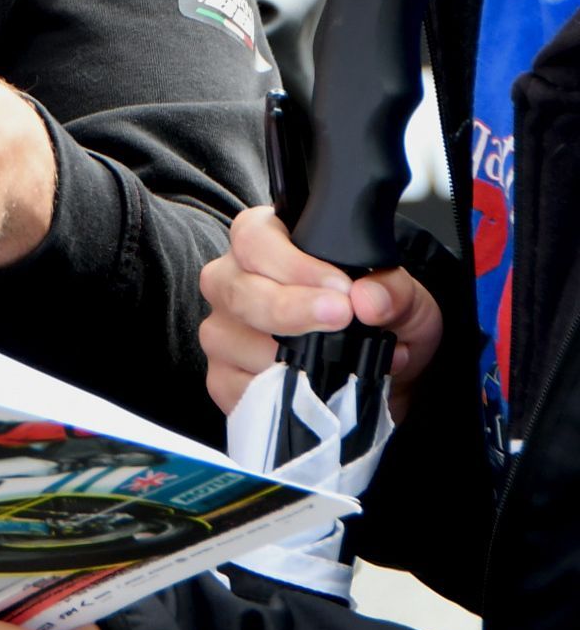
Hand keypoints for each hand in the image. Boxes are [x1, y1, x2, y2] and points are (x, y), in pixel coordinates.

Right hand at [198, 205, 442, 418]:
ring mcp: (224, 331)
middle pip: (233, 286)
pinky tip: (310, 389)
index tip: (340, 289)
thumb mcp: (405, 300)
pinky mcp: (224, 378)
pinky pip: (232, 384)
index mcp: (268, 244)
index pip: (254, 239)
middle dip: (286, 307)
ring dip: (283, 355)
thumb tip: (368, 299)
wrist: (388, 383)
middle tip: (339, 318)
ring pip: (228, 337)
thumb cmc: (383, 326)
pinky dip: (273, 391)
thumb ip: (394, 290)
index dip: (292, 264)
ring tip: (336, 362)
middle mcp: (235, 282)